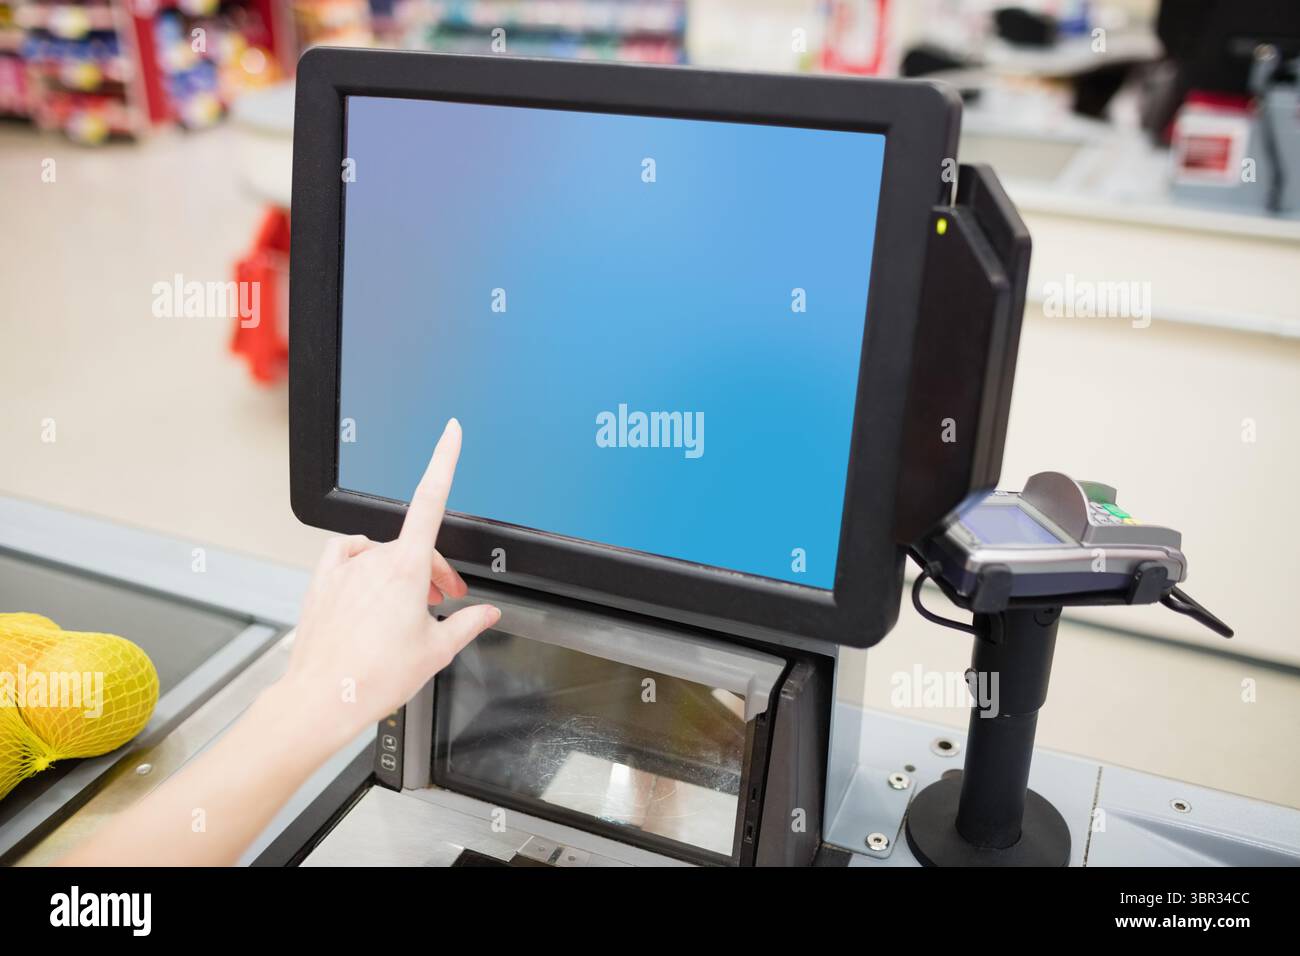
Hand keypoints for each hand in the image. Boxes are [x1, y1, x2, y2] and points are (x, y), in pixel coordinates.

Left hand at [278, 418, 498, 742]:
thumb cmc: (375, 677)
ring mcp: (345, 569)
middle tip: (445, 603)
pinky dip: (363, 561)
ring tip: (408, 611)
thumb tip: (486, 613)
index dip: (444, 460)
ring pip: (384, 555)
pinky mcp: (322, 582)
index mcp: (406, 568)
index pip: (432, 499)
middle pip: (416, 546)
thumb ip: (467, 623)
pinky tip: (369, 582)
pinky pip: (347, 553)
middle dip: (435, 570)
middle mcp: (373, 560)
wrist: (324, 698)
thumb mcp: (436, 651)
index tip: (451, 432)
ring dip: (402, 574)